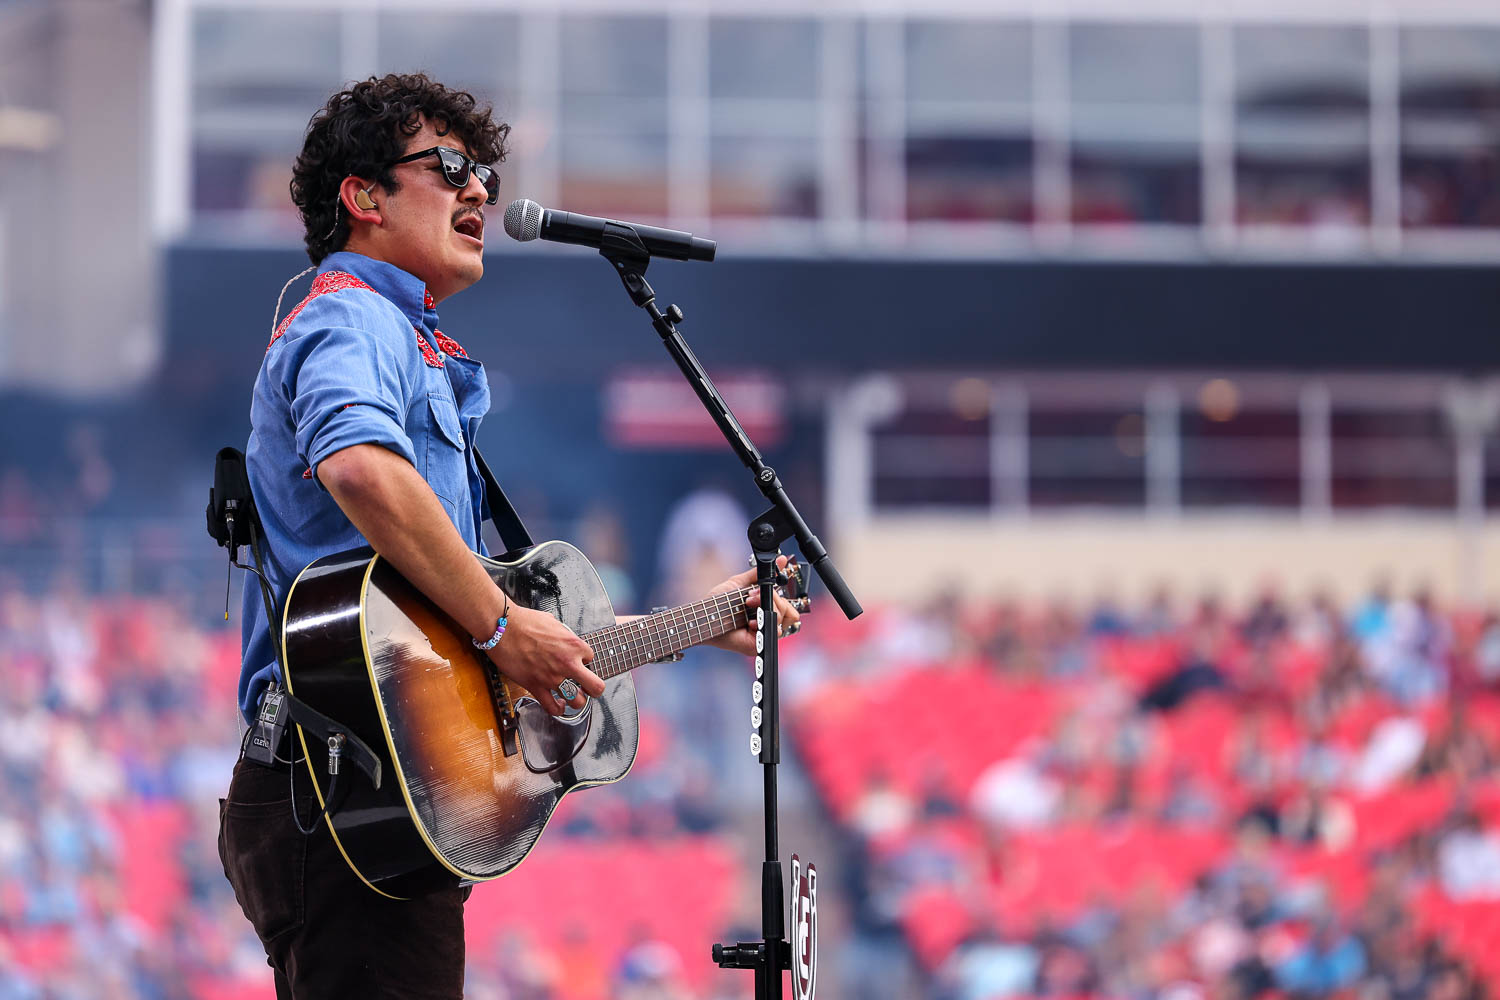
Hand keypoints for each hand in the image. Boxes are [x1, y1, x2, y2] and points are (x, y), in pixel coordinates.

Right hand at [486, 605, 603, 715]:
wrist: (502, 628)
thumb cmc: (524, 621)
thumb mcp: (553, 622)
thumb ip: (563, 634)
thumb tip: (564, 638)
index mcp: (574, 645)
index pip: (591, 658)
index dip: (584, 660)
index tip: (578, 661)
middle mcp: (567, 663)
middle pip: (595, 687)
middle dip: (594, 689)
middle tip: (589, 688)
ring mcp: (552, 678)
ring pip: (577, 702)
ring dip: (577, 700)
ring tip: (573, 697)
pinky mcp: (536, 687)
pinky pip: (552, 707)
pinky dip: (558, 709)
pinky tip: (559, 706)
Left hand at [704, 555, 802, 656]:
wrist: (704, 616)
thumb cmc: (718, 604)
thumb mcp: (741, 583)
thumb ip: (760, 574)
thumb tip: (781, 560)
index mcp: (765, 610)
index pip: (788, 605)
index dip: (778, 596)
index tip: (759, 589)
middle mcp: (766, 622)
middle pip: (787, 610)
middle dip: (770, 599)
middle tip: (750, 598)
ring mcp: (763, 633)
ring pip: (782, 618)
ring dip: (765, 608)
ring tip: (747, 606)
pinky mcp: (758, 643)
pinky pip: (773, 632)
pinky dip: (761, 622)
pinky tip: (749, 622)